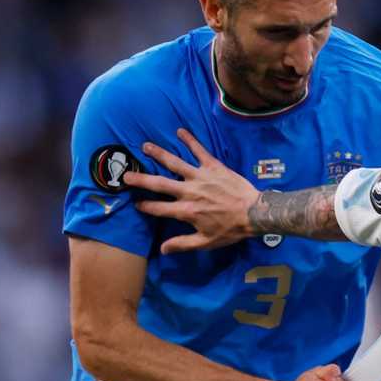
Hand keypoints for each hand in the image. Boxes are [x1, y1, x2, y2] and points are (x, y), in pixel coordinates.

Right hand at [127, 128, 260, 253]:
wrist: (255, 213)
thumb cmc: (231, 229)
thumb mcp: (206, 242)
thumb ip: (183, 244)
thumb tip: (162, 250)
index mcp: (186, 211)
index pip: (159, 209)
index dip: (146, 207)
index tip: (135, 204)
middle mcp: (189, 192)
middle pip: (160, 184)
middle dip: (141, 180)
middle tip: (126, 175)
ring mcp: (201, 177)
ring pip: (175, 163)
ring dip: (159, 154)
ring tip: (145, 145)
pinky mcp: (214, 167)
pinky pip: (200, 151)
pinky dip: (190, 140)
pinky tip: (180, 130)